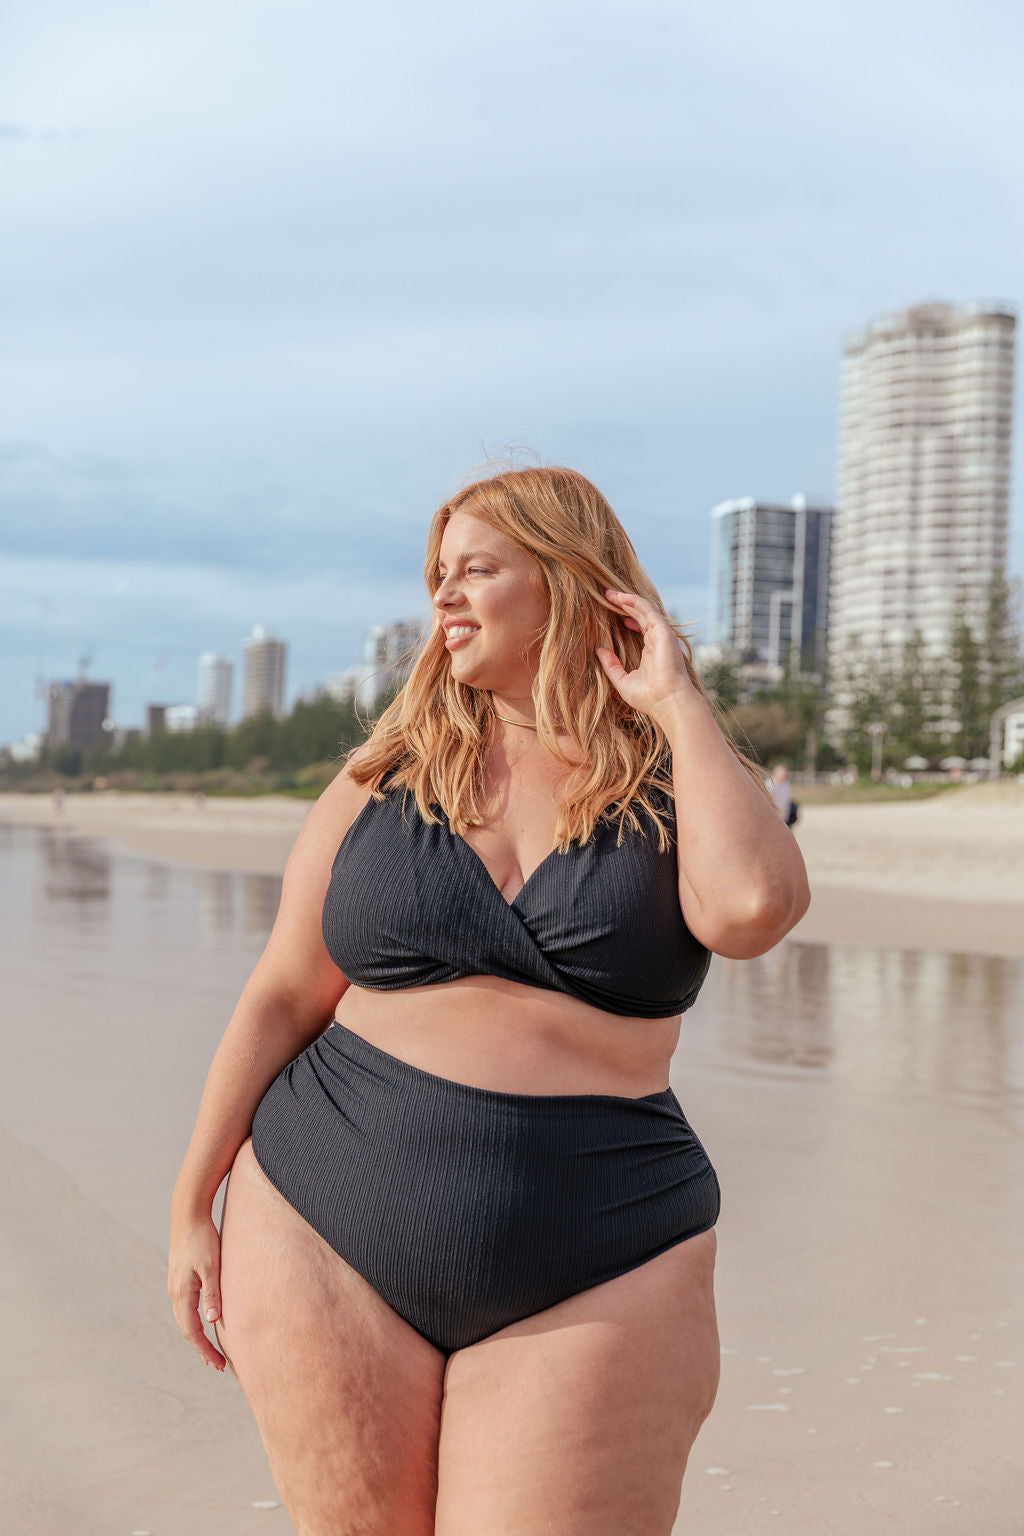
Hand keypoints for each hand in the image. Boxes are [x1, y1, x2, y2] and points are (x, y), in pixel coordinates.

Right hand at [168, 1213, 226, 1369]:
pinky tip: (205, 1321)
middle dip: (201, 1348)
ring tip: (212, 1349)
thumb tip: (213, 1321)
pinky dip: (195, 1320)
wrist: (188, 1214)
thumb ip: (213, 1293)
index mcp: (182, 1293)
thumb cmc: (203, 1238)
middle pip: (186, 1329)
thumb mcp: (212, 1266)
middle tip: (218, 1364)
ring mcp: (175, 1285)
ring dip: (198, 1335)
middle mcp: (175, 1292)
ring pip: (185, 1319)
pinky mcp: (179, 1277)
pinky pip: (186, 1307)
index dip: (205, 1350)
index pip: (193, 1331)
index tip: (219, 1364)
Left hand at [595, 589, 700, 725]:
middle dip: (624, 603)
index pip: (639, 625)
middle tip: (606, 595)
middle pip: (640, 614)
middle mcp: (657, 640)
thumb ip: (611, 665)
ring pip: (644, 609)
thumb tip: (598, 650)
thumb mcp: (622, 680)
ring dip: (627, 599)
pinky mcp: (663, 632)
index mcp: (650, 650)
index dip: (625, 615)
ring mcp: (661, 635)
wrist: (667, 703)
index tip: (609, 610)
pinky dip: (634, 602)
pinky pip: (648, 610)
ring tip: (610, 593)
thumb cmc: (649, 697)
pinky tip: (620, 597)